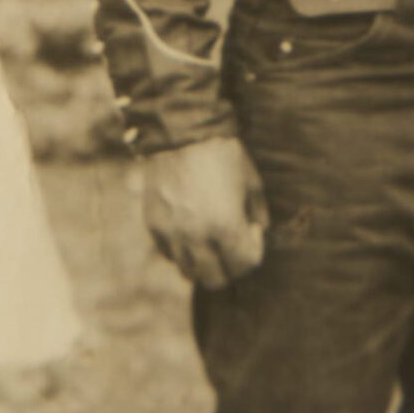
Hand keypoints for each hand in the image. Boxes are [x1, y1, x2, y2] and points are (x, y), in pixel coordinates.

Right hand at [143, 136, 269, 288]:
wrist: (181, 132)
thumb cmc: (222, 154)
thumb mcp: (251, 181)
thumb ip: (258, 212)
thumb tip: (259, 231)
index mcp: (225, 225)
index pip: (245, 264)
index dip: (255, 250)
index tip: (254, 230)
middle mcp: (196, 236)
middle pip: (215, 280)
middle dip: (231, 268)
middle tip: (235, 247)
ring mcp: (171, 233)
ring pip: (189, 272)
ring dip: (205, 264)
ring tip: (212, 242)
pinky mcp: (154, 225)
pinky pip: (169, 254)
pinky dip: (182, 251)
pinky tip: (191, 231)